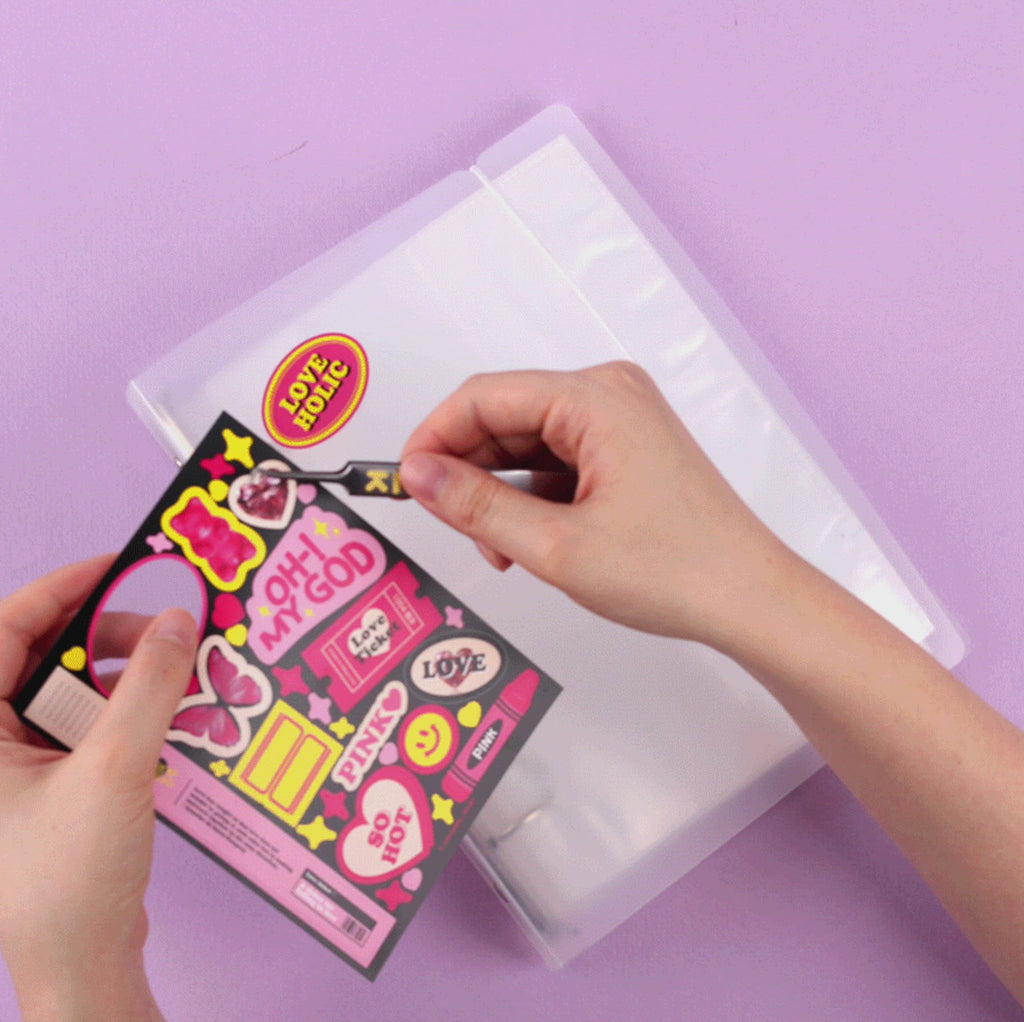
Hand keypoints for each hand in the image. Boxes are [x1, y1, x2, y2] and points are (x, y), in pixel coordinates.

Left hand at [0, 556, 196, 1021]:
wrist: (82, 967)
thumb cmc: (70, 880)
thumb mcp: (115, 771)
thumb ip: (149, 688)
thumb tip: (178, 620)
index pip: (4, 630)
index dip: (64, 588)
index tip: (125, 565)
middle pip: (42, 656)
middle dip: (109, 638)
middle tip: (167, 633)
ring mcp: (14, 768)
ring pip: (69, 691)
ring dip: (125, 678)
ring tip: (179, 678)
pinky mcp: (46, 787)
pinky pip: (86, 727)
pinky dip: (127, 714)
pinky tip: (169, 718)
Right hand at [400, 361, 791, 647]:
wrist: (750, 600)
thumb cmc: (673, 571)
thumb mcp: (556, 546)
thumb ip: (476, 506)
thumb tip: (416, 474)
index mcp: (595, 398)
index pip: (484, 396)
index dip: (433, 437)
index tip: (405, 484)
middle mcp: (608, 394)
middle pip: (504, 416)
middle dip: (468, 471)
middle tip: (453, 529)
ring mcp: (620, 420)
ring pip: (526, 443)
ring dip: (499, 491)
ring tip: (498, 549)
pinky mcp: (625, 449)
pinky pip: (556, 460)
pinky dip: (530, 496)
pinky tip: (527, 540)